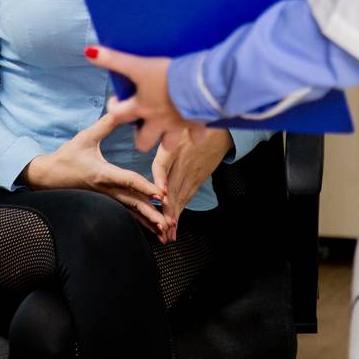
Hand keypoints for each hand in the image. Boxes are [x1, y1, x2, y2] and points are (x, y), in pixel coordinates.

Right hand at [21, 113, 168, 237]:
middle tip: (169, 223)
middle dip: (152, 214)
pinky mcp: (104, 203)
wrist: (47, 176)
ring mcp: (105, 199)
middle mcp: (106, 190)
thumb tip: (122, 108)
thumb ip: (106, 124)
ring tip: (164, 233)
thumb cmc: (67, 156)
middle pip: (133, 204)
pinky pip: (125, 214)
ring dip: (147, 223)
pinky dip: (139, 222)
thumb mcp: (85, 137)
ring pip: (130, 213)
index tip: (161, 194)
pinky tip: (151, 229)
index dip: (145, 187)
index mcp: (103, 174)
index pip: (128, 181)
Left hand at [85, 46, 204, 154]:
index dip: (113, 108)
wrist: (200, 85)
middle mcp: (158, 121)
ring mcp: (177, 126)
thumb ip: (115, 60)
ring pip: (168, 145)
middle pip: (143, 142)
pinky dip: (195, 134)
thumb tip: (89, 52)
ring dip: (166, 140)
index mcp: (142, 107)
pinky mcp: (196, 124)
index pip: (118, 115)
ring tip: (166, 130)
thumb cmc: (168, 75)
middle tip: (142, 124)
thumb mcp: (139, 65)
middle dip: (141, 136)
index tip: (115, 101)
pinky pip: (196, 136)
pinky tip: (195, 128)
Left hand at [152, 128, 231, 242]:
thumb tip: (140, 135)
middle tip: (161, 225)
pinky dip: (181, 210)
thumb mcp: (174, 127)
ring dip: (174, 215)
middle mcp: (182, 163)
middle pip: (173, 188)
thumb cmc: (189, 127)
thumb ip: (157, 132)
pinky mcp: (198, 179)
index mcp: (172, 148)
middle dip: (167, 209)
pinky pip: (188, 196)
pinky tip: (175, 223)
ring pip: (181, 196)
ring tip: (168, 232)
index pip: (163, 164)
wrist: (217, 129)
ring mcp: (192, 173)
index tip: (160, 193)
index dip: (161, 178)